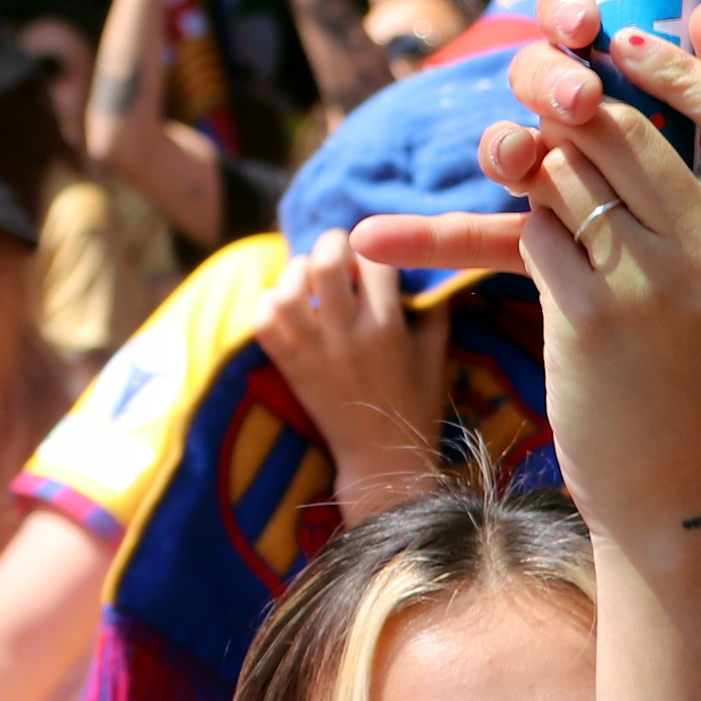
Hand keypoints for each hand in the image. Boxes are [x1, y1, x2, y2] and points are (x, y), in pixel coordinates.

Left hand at [257, 229, 449, 520]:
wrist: (383, 457)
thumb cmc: (416, 401)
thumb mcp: (436, 350)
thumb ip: (434, 305)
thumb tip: (426, 264)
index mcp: (387, 328)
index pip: (374, 261)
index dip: (374, 249)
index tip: (373, 258)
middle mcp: (346, 337)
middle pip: (324, 264)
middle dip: (331, 243)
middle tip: (338, 250)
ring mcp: (312, 353)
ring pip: (287, 291)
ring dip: (297, 271)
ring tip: (310, 275)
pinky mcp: (290, 368)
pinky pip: (263, 322)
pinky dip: (269, 302)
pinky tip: (287, 303)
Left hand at [349, 0, 700, 449]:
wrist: (673, 493)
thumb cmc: (690, 375)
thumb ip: (693, 201)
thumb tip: (622, 98)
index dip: (680, 66)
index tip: (628, 44)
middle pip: (622, 126)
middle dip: (570, 115)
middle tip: (550, 116)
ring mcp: (650, 283)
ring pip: (566, 172)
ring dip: (542, 179)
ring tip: (556, 205)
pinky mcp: (589, 317)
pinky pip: (534, 234)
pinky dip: (533, 243)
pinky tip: (558, 276)